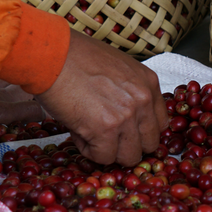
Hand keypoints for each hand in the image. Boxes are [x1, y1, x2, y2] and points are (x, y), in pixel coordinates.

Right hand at [36, 29, 167, 165]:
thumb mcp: (117, 68)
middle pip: (149, 144)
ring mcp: (127, 116)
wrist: (51, 55)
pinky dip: (89, 150)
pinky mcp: (106, 129)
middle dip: (128, 145)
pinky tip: (78, 131)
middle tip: (107, 137)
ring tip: (90, 132)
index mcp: (148, 83)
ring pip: (129, 156)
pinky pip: (104, 157)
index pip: (160, 124)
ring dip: (109, 150)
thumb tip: (128, 120)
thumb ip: (129, 92)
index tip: (127, 133)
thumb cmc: (74, 57)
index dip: (141, 132)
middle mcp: (143, 100)